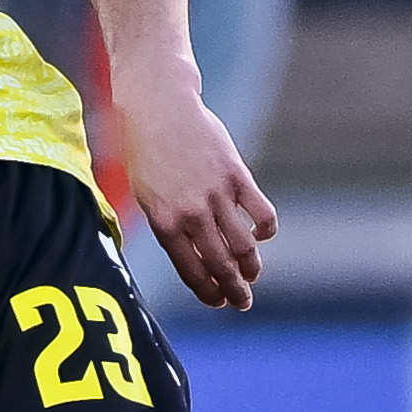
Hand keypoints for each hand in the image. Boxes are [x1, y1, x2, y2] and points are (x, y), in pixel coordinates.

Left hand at [111, 74, 277, 311]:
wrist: (159, 108)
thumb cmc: (146, 153)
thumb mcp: (145, 196)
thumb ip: (167, 228)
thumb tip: (191, 259)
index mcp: (164, 223)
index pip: (192, 272)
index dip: (209, 293)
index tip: (218, 303)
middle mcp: (191, 214)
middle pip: (221, 266)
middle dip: (235, 291)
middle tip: (243, 302)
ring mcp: (216, 195)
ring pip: (244, 247)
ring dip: (252, 267)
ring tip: (253, 274)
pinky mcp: (236, 176)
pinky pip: (262, 214)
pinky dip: (266, 231)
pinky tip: (259, 235)